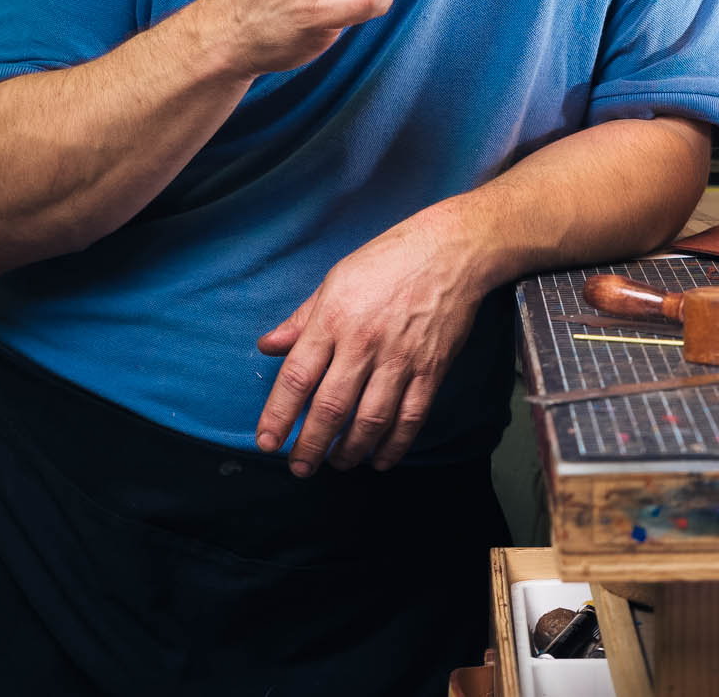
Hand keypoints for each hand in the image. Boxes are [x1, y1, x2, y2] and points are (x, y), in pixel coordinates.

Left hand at [254, 212, 491, 473]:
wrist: (452, 250)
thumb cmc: (388, 260)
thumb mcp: (335, 280)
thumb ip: (301, 319)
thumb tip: (267, 346)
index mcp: (334, 318)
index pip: (296, 376)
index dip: (278, 415)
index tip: (267, 443)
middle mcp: (364, 343)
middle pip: (331, 407)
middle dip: (310, 446)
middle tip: (299, 467)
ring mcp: (400, 358)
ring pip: (370, 420)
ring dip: (350, 451)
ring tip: (337, 463)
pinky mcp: (432, 369)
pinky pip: (410, 417)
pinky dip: (394, 445)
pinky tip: (380, 459)